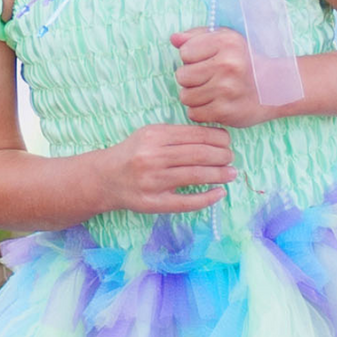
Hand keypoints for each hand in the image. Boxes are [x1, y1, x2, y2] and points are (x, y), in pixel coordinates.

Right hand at [99, 123, 234, 213]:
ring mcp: (154, 181)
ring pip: (196, 175)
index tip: (227, 142)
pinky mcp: (154, 202)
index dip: (218, 138)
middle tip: (231, 158)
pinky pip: (187, 202)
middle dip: (222, 156)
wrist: (105, 178)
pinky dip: (207, 198)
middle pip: (199, 154)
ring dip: (220, 175)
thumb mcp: (150, 135)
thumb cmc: (133, 154)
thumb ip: (177, 134)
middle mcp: (153, 157)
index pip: (196, 135)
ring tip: (231, 173)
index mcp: (155, 136)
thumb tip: (215, 137)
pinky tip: (219, 193)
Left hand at [171, 28, 270, 127]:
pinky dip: (201, 111)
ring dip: (195, 96)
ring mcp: (226, 90)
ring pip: (185, 96)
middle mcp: (227, 65)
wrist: (276, 87)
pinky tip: (216, 104)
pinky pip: (194, 114)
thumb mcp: (227, 40)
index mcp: (226, 42)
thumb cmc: (246, 61)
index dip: (193, 58)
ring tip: (212, 92)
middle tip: (210, 79)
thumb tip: (174, 39)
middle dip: (191, 79)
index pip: (185, 52)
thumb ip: (198, 36)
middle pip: (182, 76)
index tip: (209, 61)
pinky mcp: (225, 112)